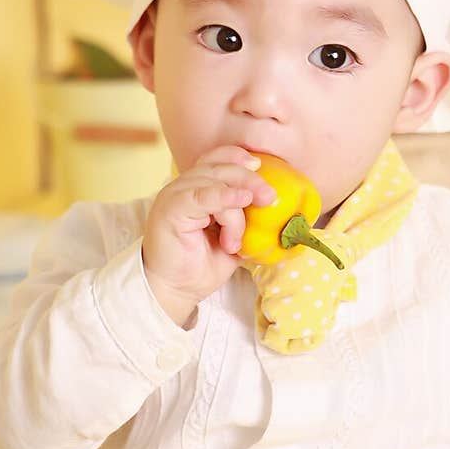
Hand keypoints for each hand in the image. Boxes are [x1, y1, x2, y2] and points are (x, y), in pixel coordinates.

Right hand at [142, 145, 276, 323]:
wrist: (175, 291)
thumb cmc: (200, 266)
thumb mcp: (234, 239)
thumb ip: (248, 222)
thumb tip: (279, 215)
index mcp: (196, 189)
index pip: (216, 159)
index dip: (237, 157)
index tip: (260, 165)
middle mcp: (183, 188)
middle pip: (219, 167)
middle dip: (249, 179)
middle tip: (269, 197)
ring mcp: (174, 196)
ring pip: (214, 182)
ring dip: (234, 209)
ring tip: (235, 241)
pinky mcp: (170, 210)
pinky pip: (200, 195)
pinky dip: (223, 196)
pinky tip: (240, 200)